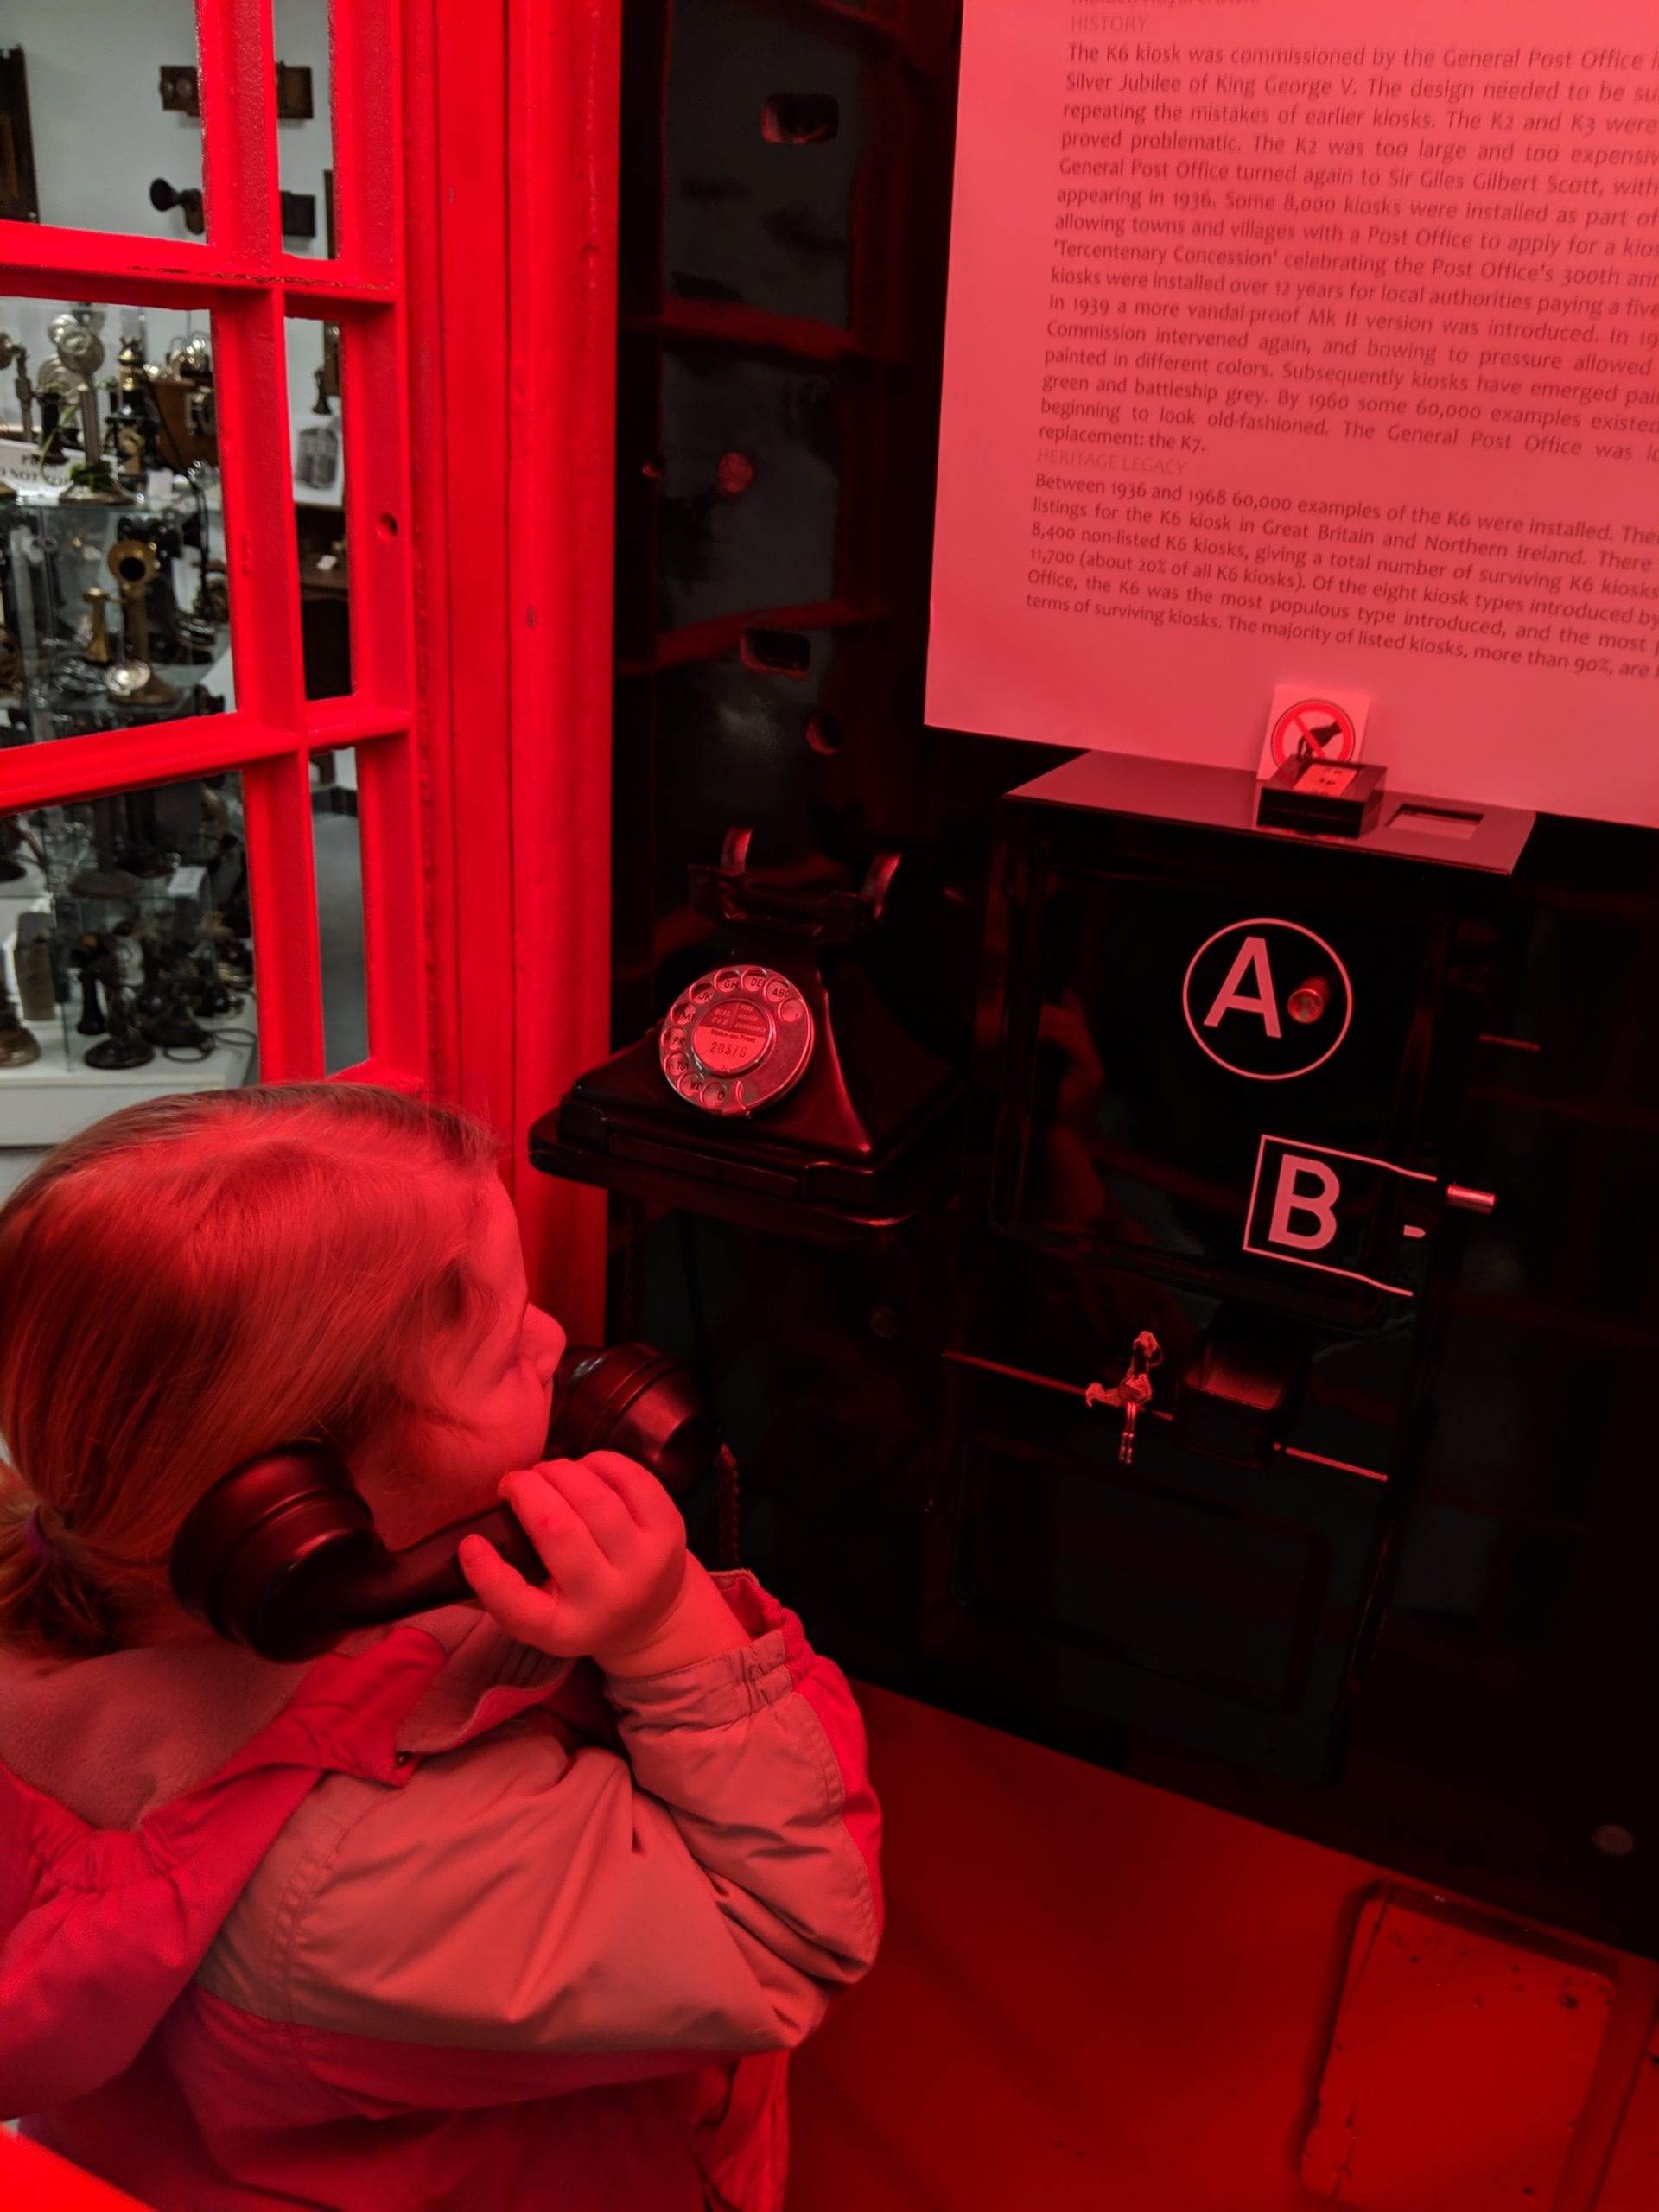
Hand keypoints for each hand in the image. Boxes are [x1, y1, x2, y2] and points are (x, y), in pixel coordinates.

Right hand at [458, 1451, 688, 1664]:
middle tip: (513, 1483)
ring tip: (545, 1474)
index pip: (519, 1609)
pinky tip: (583, 1468)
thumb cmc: (577, 1605)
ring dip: (559, 1471)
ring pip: (595, 1498)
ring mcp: (645, 1563)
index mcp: (564, 1629)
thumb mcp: (539, 1613)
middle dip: (527, 1490)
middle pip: (558, 1530)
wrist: (652, 1616)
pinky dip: (597, 1462)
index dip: (486, 1573)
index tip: (469, 1542)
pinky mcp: (671, 1530)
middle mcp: (607, 1600)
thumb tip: (470, 1540)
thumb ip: (504, 1585)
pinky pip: (631, 1479)